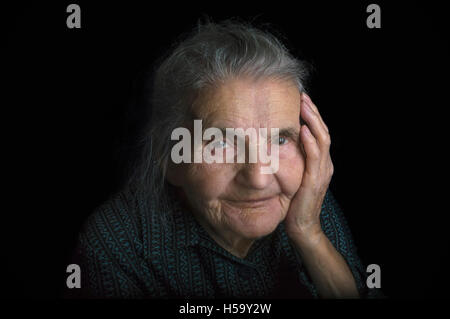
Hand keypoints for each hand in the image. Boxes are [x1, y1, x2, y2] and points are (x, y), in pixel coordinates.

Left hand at [285, 93, 333, 242]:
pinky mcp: (316, 180)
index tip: (301, 100)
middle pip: (322, 130)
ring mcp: (323, 171)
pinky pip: (315, 157)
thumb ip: (292, 161)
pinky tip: (303, 130)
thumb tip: (277, 144)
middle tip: (302, 95)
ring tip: (304, 105)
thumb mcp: (294, 177)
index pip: (318, 132)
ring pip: (322, 139)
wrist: (302, 226)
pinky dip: (310, 142)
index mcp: (320, 162)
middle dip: (313, 112)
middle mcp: (325, 163)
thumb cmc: (295, 202)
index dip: (311, 116)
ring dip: (313, 120)